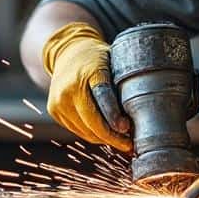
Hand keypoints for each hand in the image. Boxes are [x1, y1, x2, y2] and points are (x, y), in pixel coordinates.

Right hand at [41, 22, 132, 151]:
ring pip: (86, 130)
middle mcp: (70, 86)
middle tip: (129, 144)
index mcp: (89, 70)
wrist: (67, 53)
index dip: (114, 115)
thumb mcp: (113, 61)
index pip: (102, 95)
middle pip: (92, 120)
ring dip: (104, 138)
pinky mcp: (54, 110)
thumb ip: (123, 81)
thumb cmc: (97, 59)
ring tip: (121, 141)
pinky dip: (93, 134)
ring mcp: (59, 100)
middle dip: (113, 137)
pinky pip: (78, 130)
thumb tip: (144, 109)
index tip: (126, 128)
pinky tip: (106, 134)